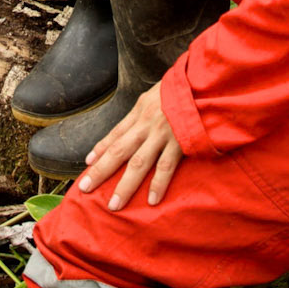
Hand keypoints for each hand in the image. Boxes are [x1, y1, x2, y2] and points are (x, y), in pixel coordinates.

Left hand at [77, 83, 182, 209]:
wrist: (204, 82)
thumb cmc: (184, 87)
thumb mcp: (158, 92)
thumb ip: (146, 109)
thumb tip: (137, 123)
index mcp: (140, 111)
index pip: (115, 133)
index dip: (100, 149)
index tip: (88, 163)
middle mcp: (146, 123)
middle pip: (118, 151)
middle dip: (100, 171)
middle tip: (84, 188)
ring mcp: (162, 134)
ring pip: (138, 163)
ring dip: (125, 185)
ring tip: (114, 205)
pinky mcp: (180, 142)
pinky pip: (166, 166)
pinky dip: (158, 184)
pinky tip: (151, 200)